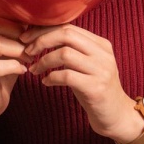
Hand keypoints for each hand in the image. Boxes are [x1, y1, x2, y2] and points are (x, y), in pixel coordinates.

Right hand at [0, 4, 30, 142]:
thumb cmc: (2, 68)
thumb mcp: (7, 46)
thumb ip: (14, 30)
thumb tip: (35, 15)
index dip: (11, 13)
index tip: (27, 24)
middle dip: (17, 30)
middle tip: (30, 42)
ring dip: (19, 49)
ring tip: (29, 57)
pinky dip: (15, 66)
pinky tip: (23, 70)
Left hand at [22, 24, 143, 143]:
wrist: (116, 116)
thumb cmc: (94, 87)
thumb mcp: (86, 63)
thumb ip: (72, 48)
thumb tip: (39, 34)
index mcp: (101, 44)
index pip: (68, 26)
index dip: (44, 30)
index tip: (27, 38)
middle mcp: (103, 54)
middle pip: (66, 34)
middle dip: (41, 40)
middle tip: (27, 51)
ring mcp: (101, 71)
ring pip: (64, 54)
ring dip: (43, 61)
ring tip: (34, 69)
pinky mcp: (96, 88)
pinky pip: (66, 76)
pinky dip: (51, 77)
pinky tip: (46, 82)